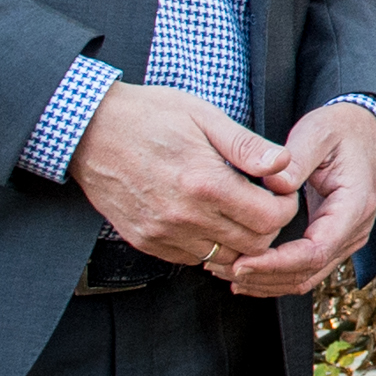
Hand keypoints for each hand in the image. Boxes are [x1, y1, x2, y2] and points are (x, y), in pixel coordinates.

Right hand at [66, 82, 299, 268]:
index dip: (284, 207)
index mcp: (205, 183)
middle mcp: (184, 217)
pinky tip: (207, 218)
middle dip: (267, 226)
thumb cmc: (150, 116)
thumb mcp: (205, 116)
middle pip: (252, 246)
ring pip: (223, 258)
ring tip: (236, 211)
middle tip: (263, 202)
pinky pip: (191, 259)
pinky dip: (208, 245)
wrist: (91, 130)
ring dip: (238, 240)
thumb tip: (283, 163)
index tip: (280, 192)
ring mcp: (162, 234)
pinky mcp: (146, 242)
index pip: (269, 219)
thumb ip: (246, 145)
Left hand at [221, 101, 375, 297]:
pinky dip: (273, 276)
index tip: (241, 262)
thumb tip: (274, 186)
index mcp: (354, 206)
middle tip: (222, 268)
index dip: (276, 263)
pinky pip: (303, 270)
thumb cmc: (340, 131)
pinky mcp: (332, 242)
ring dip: (265, 282)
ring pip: (304, 278)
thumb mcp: (318, 132)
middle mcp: (353, 231)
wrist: (365, 132)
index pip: (315, 252)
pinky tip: (244, 272)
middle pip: (307, 273)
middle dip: (263, 278)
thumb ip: (297, 158)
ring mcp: (345, 240)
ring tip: (226, 271)